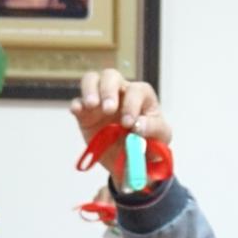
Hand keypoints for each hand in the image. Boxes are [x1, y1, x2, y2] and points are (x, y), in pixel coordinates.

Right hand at [71, 69, 173, 187]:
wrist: (131, 161)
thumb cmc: (149, 144)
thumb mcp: (160, 138)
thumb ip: (154, 129)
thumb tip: (139, 125)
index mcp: (141, 97)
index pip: (136, 90)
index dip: (132, 104)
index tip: (128, 124)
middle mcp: (120, 93)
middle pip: (111, 76)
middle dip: (108, 90)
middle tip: (109, 110)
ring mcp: (101, 101)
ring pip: (91, 80)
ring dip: (90, 89)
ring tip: (91, 105)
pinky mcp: (86, 114)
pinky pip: (78, 102)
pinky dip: (77, 105)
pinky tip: (77, 111)